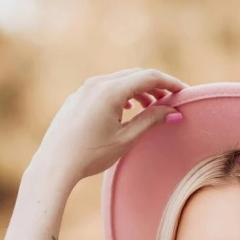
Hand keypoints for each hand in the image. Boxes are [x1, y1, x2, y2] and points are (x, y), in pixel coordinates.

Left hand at [29, 67, 187, 183]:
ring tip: (151, 107)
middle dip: (156, 86)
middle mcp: (97, 83)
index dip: (170, 83)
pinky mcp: (77, 98)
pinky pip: (105, 88)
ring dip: (139, 90)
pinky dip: (122, 94)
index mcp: (111, 90)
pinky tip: (126, 110)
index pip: (149, 77)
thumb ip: (151, 120)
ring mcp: (84, 89)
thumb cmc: (91, 154)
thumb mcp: (126, 138)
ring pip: (120, 81)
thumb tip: (173, 112)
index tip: (184, 92)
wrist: (55, 164)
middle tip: (171, 100)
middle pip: (135, 75)